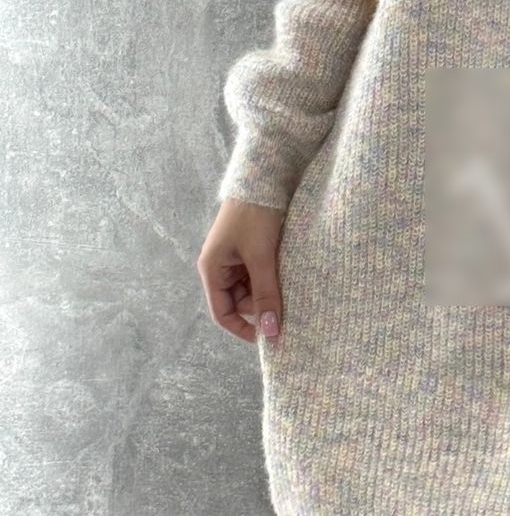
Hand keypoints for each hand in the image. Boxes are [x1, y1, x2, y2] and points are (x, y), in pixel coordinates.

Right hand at [197, 199, 286, 343]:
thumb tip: (271, 333)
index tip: (269, 338)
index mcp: (212, 270)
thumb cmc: (255, 215)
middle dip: (261, 306)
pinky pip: (260, 273)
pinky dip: (273, 277)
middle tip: (289, 308)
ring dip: (269, 290)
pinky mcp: (251, 248)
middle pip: (240, 302)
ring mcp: (236, 257)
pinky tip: (289, 275)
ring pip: (252, 288)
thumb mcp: (261, 257)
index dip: (243, 329)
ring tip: (291, 288)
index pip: (222, 313)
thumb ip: (266, 294)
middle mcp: (221, 266)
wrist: (264, 177)